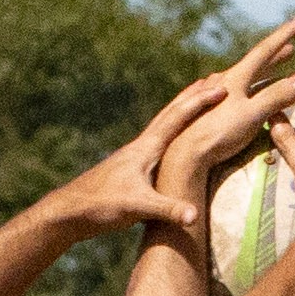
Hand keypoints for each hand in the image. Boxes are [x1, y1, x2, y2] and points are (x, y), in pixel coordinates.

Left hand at [54, 78, 230, 232]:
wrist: (71, 211)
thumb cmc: (102, 206)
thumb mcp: (138, 208)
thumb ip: (167, 210)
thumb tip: (194, 216)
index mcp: (146, 149)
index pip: (178, 118)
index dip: (201, 103)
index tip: (224, 87)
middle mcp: (140, 147)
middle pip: (170, 113)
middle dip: (193, 97)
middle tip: (214, 79)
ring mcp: (133, 157)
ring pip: (162, 125)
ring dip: (181, 110)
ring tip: (194, 100)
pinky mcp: (129, 169)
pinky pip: (157, 143)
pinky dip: (170, 133)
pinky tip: (170, 139)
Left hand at [160, 18, 294, 178]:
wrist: (183, 155)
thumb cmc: (218, 134)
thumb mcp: (252, 115)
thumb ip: (278, 97)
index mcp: (235, 78)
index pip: (264, 51)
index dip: (284, 36)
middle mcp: (221, 81)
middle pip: (252, 64)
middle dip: (274, 56)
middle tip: (290, 48)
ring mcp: (208, 96)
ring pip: (236, 79)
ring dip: (254, 73)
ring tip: (262, 71)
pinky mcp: (200, 113)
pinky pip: (223, 94)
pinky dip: (236, 90)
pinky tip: (227, 95)